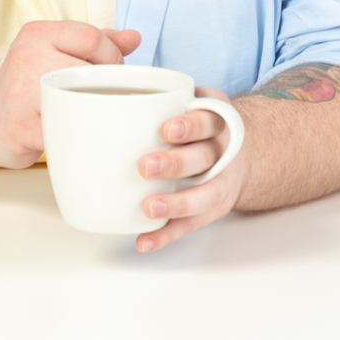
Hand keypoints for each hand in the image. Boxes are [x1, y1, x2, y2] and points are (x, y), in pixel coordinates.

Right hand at [0, 21, 139, 168]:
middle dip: (105, 88)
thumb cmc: (25, 87)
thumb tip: (134, 38)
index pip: (92, 38)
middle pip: (90, 70)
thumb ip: (95, 44)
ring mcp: (21, 92)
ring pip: (82, 101)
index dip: (111, 58)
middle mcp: (26, 56)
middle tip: (102, 99)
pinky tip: (79, 137)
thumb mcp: (54, 54)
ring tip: (91, 117)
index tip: (110, 75)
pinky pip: (66, 132)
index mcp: (37, 34)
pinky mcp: (21, 127)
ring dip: (95, 113)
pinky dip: (81, 137)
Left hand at [134, 87, 240, 252]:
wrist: (239, 153)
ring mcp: (220, 182)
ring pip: (205, 194)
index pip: (208, 121)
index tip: (167, 129)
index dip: (190, 126)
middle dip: (176, 163)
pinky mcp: (212, 209)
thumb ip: (160, 98)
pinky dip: (167, 235)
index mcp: (216, 121)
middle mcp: (223, 152)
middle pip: (205, 158)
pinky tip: (145, 241)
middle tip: (145, 166)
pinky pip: (191, 224)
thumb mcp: (191, 101)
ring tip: (148, 208)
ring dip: (176, 203)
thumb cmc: (200, 124)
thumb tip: (100, 99)